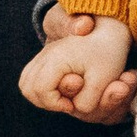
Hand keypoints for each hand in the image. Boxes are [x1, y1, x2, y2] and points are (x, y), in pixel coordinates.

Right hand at [19, 13, 135, 120]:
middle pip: (27, 88)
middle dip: (46, 101)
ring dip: (42, 95)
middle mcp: (45, 56)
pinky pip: (32, 77)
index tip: (72, 104)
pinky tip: (61, 90)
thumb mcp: (103, 79)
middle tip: (66, 102)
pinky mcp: (47, 58)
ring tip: (62, 98)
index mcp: (56, 59)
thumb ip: (86, 100)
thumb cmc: (108, 53)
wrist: (110, 28)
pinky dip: (43, 87)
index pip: (40, 91)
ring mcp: (44, 55)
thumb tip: (73, 107)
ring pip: (26, 83)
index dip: (56, 103)